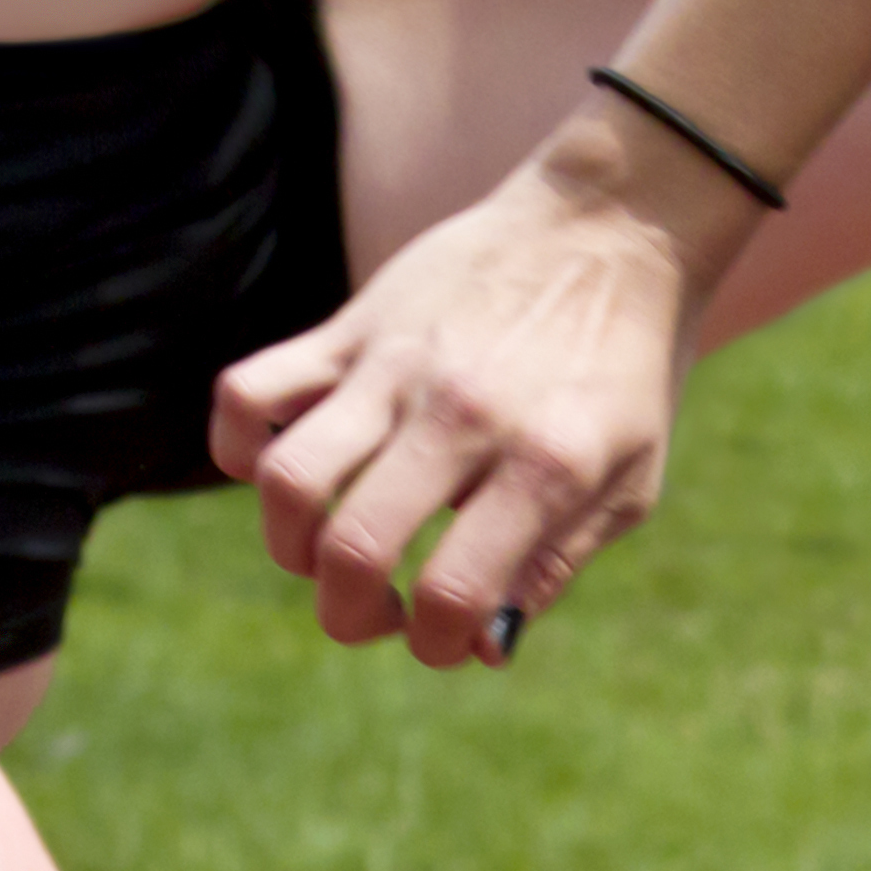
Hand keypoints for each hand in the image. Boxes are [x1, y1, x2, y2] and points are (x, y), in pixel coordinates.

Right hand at [215, 130, 734, 667]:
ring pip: (288, 481)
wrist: (615, 223)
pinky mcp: (353, 325)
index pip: (453, 593)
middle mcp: (463, 415)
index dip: (436, 644)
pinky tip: (280, 468)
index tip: (443, 636)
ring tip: (323, 551)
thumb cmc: (630, 365)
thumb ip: (555, 566)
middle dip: (351, 615)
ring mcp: (398, 365)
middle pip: (354, 551)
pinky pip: (250, 391)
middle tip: (375, 610)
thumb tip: (479, 647)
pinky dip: (239, 447)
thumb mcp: (630, 481)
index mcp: (545, 464)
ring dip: (290, 547)